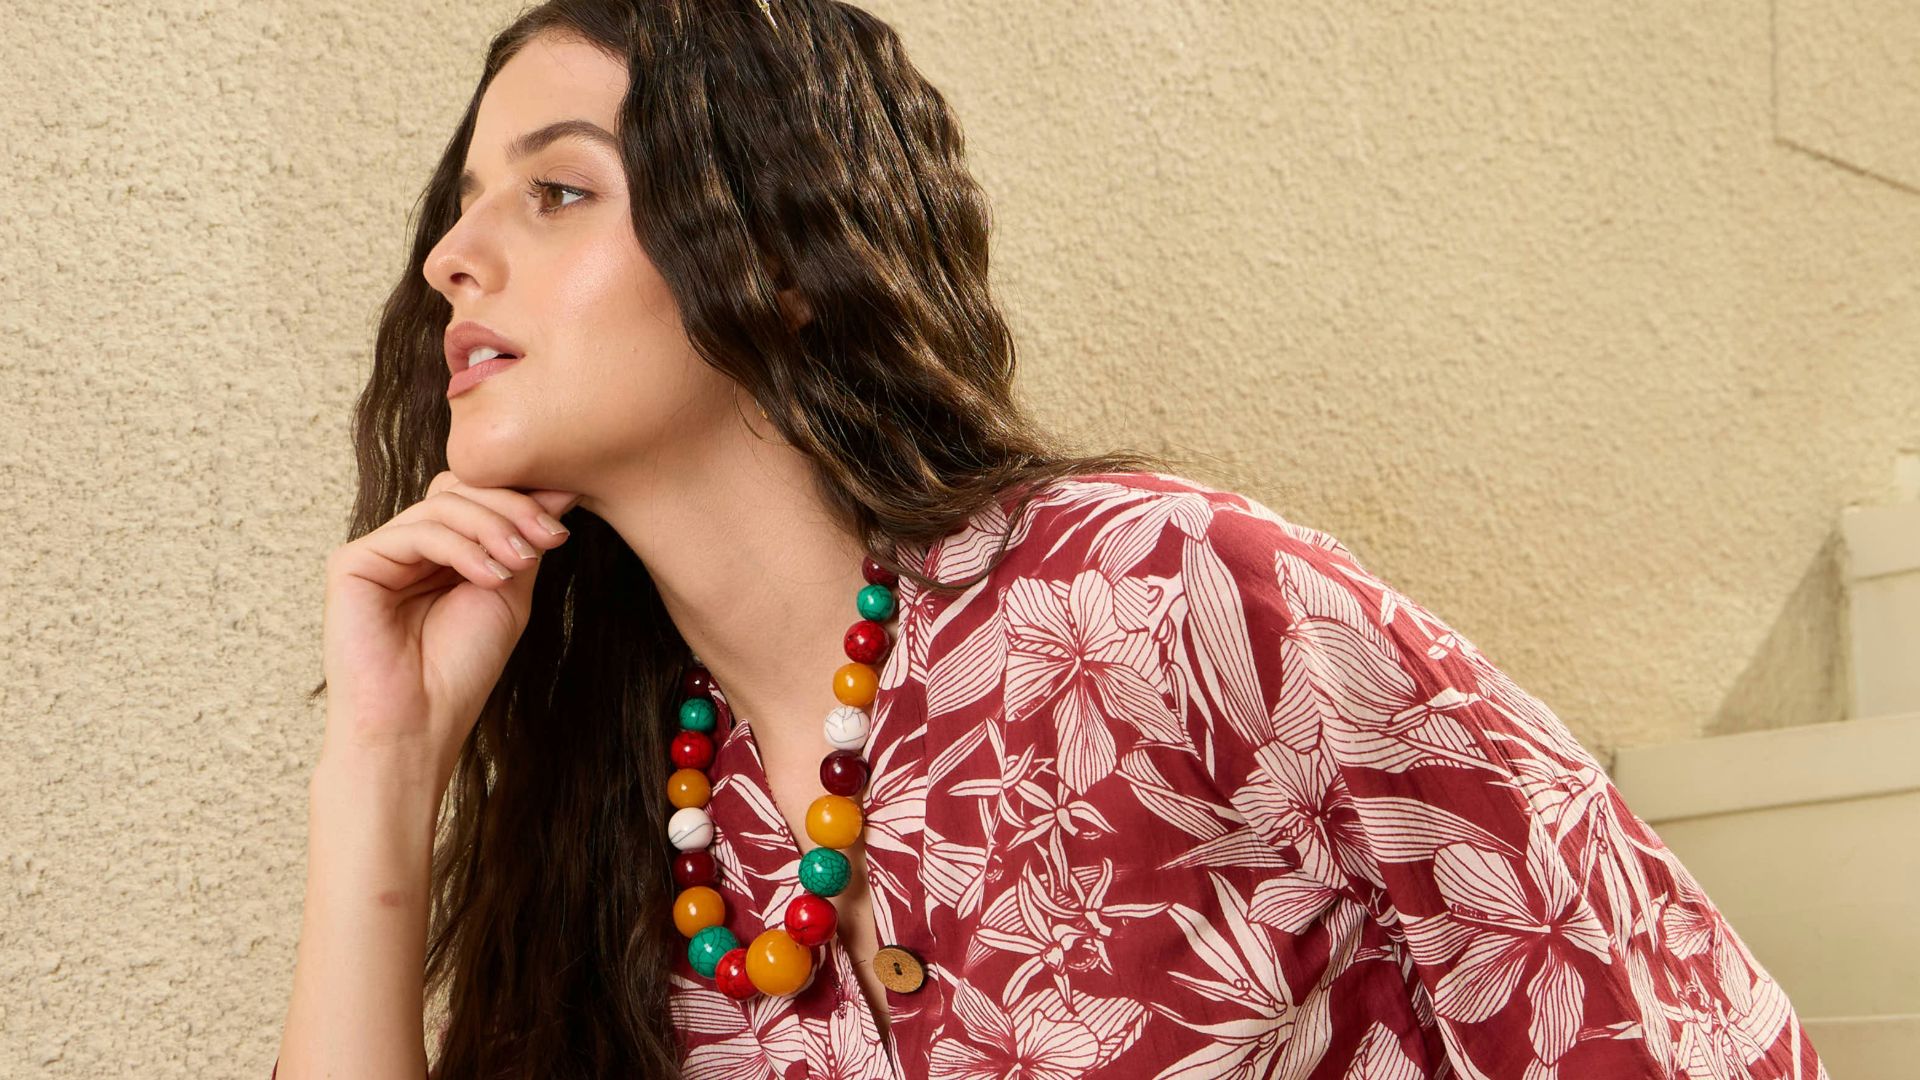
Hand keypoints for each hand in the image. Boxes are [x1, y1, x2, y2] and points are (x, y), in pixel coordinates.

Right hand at [318, 470, 579, 784]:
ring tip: (520, 563)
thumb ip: (523, 540)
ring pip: (443, 504)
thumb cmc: (461, 671)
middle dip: (513, 507)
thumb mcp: (509, 593)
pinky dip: (462, 549)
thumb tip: (560, 489)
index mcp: (443, 550)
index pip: (479, 495)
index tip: (564, 517)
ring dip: (494, 527)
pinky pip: (416, 532)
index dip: (522, 497)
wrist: (418, 726)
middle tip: (549, 537)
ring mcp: (379, 552)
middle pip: (461, 489)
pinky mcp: (352, 563)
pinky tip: (489, 577)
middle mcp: (409, 545)